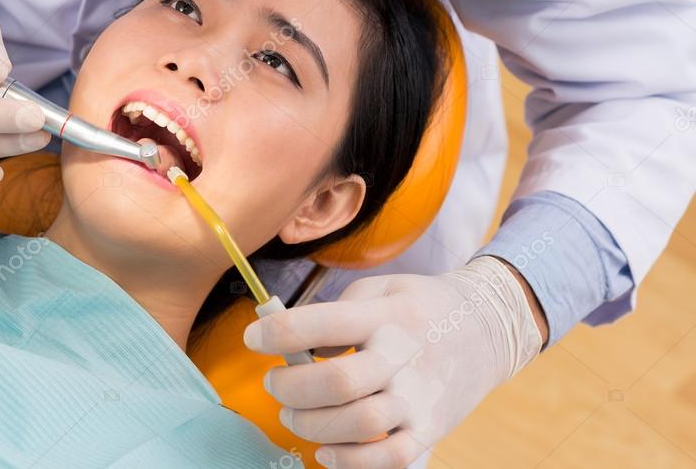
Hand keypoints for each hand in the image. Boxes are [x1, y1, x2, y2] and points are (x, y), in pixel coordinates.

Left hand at [243, 256, 544, 468]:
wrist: (488, 326)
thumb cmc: (419, 306)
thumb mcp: (379, 289)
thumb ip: (334, 312)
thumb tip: (292, 346)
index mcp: (385, 315)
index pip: (321, 324)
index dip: (277, 333)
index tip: (253, 337)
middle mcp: (403, 357)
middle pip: (337, 382)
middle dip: (290, 388)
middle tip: (274, 383)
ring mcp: (420, 397)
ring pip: (360, 425)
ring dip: (312, 425)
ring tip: (293, 415)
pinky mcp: (430, 429)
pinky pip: (390, 459)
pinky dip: (351, 461)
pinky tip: (325, 450)